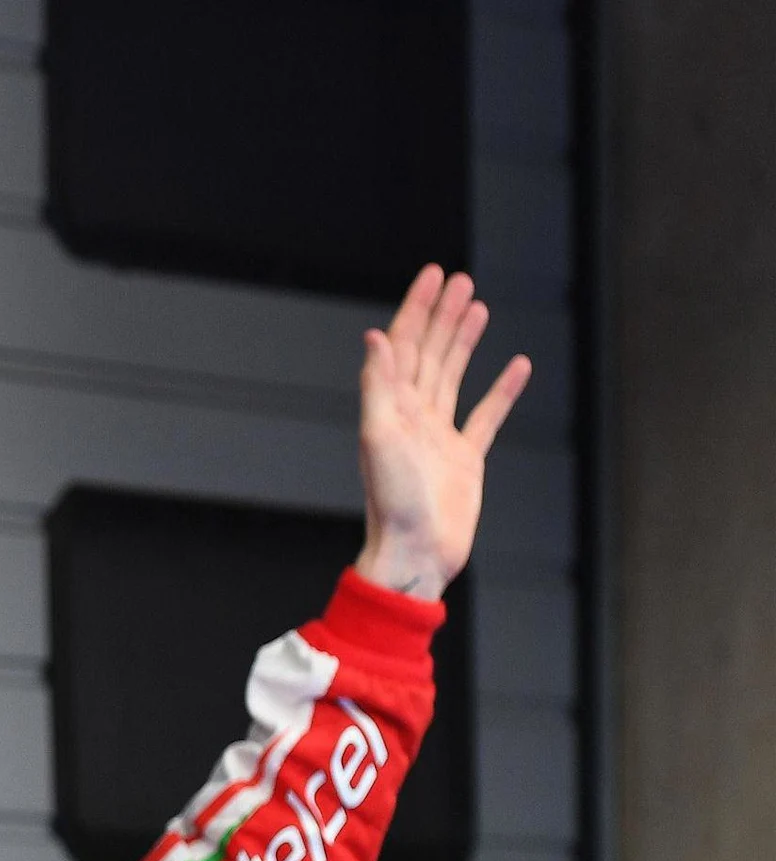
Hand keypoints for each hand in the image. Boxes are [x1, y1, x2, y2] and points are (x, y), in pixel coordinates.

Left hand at [352, 265, 531, 598]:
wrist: (414, 553)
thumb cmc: (393, 503)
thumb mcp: (380, 437)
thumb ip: (378, 386)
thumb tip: (375, 337)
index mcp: (389, 408)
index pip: (402, 345)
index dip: (417, 308)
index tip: (434, 274)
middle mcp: (411, 417)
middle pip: (428, 352)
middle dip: (442, 314)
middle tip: (459, 278)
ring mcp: (439, 436)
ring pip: (453, 376)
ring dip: (464, 341)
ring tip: (477, 307)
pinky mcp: (465, 458)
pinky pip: (487, 415)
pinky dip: (503, 390)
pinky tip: (518, 365)